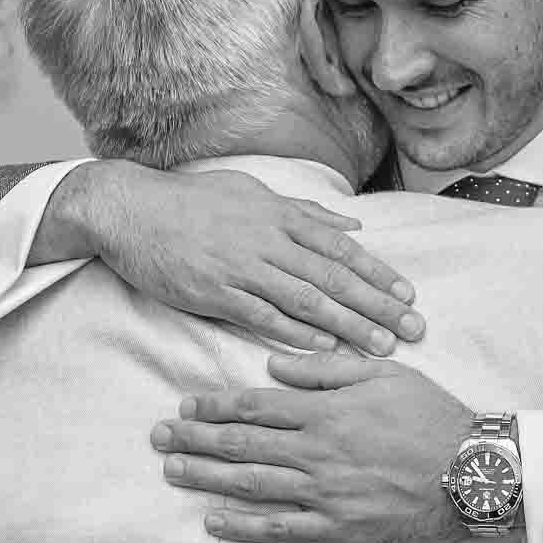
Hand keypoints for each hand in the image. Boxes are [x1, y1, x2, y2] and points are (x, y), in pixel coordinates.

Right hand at [39, 163, 424, 354]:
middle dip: (378, 304)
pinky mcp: (214, 292)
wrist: (130, 210)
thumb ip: (305, 213)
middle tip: (413, 328)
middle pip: (334, 277)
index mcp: (279, 216)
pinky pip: (263, 315)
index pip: (341, 248)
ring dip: (348, 324)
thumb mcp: (253, 194)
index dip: (378, 273)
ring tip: (381, 346)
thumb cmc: (191, 201)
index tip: (409, 295)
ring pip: (307, 299)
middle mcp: (267, 240)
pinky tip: (324, 348)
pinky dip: (295, 332)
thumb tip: (351, 226)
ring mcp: (241, 267)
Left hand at [151, 349, 473, 542]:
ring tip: (172, 472)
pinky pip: (280, 528)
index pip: (257, 405)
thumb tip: (275, 366)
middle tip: (158, 438)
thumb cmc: (433, 417)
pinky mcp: (339, 529)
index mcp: (327, 410)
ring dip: (207, 478)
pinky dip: (243, 526)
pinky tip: (213, 521)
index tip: (185, 405)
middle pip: (243, 443)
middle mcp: (317, 451)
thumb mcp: (385, 374)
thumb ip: (327, 368)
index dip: (215, 406)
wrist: (476, 473)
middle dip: (195, 440)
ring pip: (252, 484)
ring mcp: (325, 493)